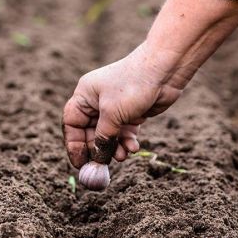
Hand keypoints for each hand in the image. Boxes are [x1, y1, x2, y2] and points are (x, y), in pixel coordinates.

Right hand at [62, 43, 183, 167]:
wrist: (165, 71)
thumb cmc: (133, 86)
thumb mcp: (113, 114)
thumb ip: (103, 138)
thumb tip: (97, 159)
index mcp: (85, 95)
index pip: (72, 123)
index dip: (74, 144)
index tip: (80, 163)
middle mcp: (97, 101)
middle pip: (90, 132)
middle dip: (98, 149)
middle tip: (103, 166)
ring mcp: (115, 107)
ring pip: (109, 135)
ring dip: (115, 148)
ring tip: (123, 156)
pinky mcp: (132, 113)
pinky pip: (124, 133)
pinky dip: (127, 142)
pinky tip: (133, 148)